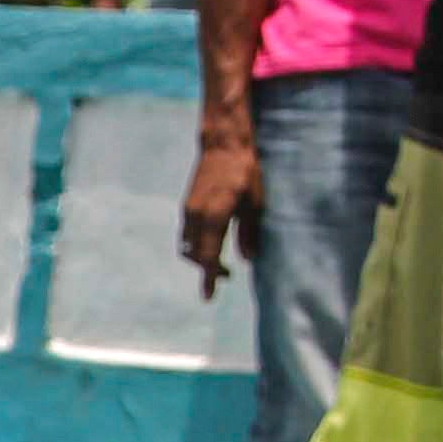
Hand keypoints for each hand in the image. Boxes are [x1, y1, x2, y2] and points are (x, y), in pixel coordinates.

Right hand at [181, 129, 260, 292]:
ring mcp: (188, 211)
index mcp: (214, 217)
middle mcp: (196, 216)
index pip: (209, 255)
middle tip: (226, 276)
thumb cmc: (245, 171)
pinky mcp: (187, 205)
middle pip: (195, 255)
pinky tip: (211, 243)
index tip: (209, 296)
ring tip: (219, 263)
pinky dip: (196, 245)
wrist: (223, 144)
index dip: (209, 277)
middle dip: (207, 269)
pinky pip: (187, 234)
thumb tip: (247, 259)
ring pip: (188, 246)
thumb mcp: (255, 202)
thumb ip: (249, 233)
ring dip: (200, 258)